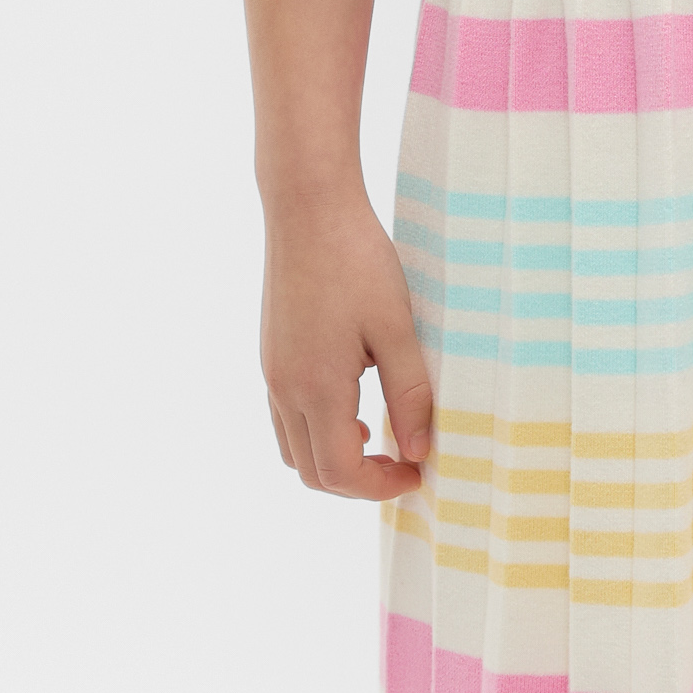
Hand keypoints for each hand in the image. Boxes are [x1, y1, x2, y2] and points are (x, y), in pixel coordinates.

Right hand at [261, 197, 431, 499]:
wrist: (308, 206)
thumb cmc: (356, 260)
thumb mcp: (396, 327)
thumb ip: (409, 393)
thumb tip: (419, 451)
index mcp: (314, 387)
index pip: (338, 473)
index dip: (380, 486)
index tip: (418, 472)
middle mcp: (284, 387)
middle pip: (310, 471)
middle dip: (357, 482)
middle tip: (403, 463)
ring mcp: (273, 370)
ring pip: (293, 447)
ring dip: (333, 458)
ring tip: (381, 439)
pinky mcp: (272, 352)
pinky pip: (286, 416)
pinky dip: (316, 430)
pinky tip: (352, 405)